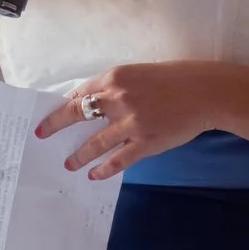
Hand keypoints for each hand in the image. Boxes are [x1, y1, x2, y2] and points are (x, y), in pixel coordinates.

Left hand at [35, 63, 220, 180]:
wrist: (207, 93)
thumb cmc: (173, 80)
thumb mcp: (138, 74)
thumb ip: (114, 88)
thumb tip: (89, 105)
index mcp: (114, 77)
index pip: (79, 93)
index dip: (63, 106)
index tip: (50, 116)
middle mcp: (118, 98)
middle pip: (77, 115)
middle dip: (55, 126)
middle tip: (42, 136)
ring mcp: (131, 123)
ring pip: (95, 143)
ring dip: (78, 155)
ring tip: (69, 164)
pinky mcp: (146, 142)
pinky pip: (118, 160)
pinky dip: (103, 169)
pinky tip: (94, 175)